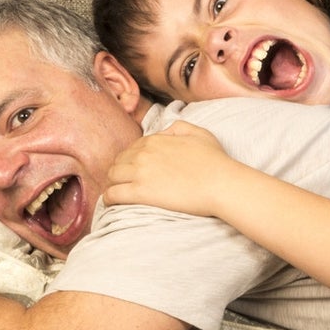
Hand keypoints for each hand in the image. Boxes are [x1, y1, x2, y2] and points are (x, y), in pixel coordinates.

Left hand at [102, 120, 231, 216]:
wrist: (220, 184)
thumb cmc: (215, 161)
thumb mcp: (200, 133)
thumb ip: (179, 127)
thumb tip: (165, 131)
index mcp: (156, 140)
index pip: (132, 148)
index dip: (132, 160)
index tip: (136, 170)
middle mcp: (144, 153)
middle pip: (118, 161)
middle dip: (120, 171)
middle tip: (125, 183)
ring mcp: (140, 173)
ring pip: (111, 176)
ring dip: (112, 183)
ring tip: (118, 192)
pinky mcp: (140, 192)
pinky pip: (112, 194)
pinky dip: (109, 197)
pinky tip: (113, 202)